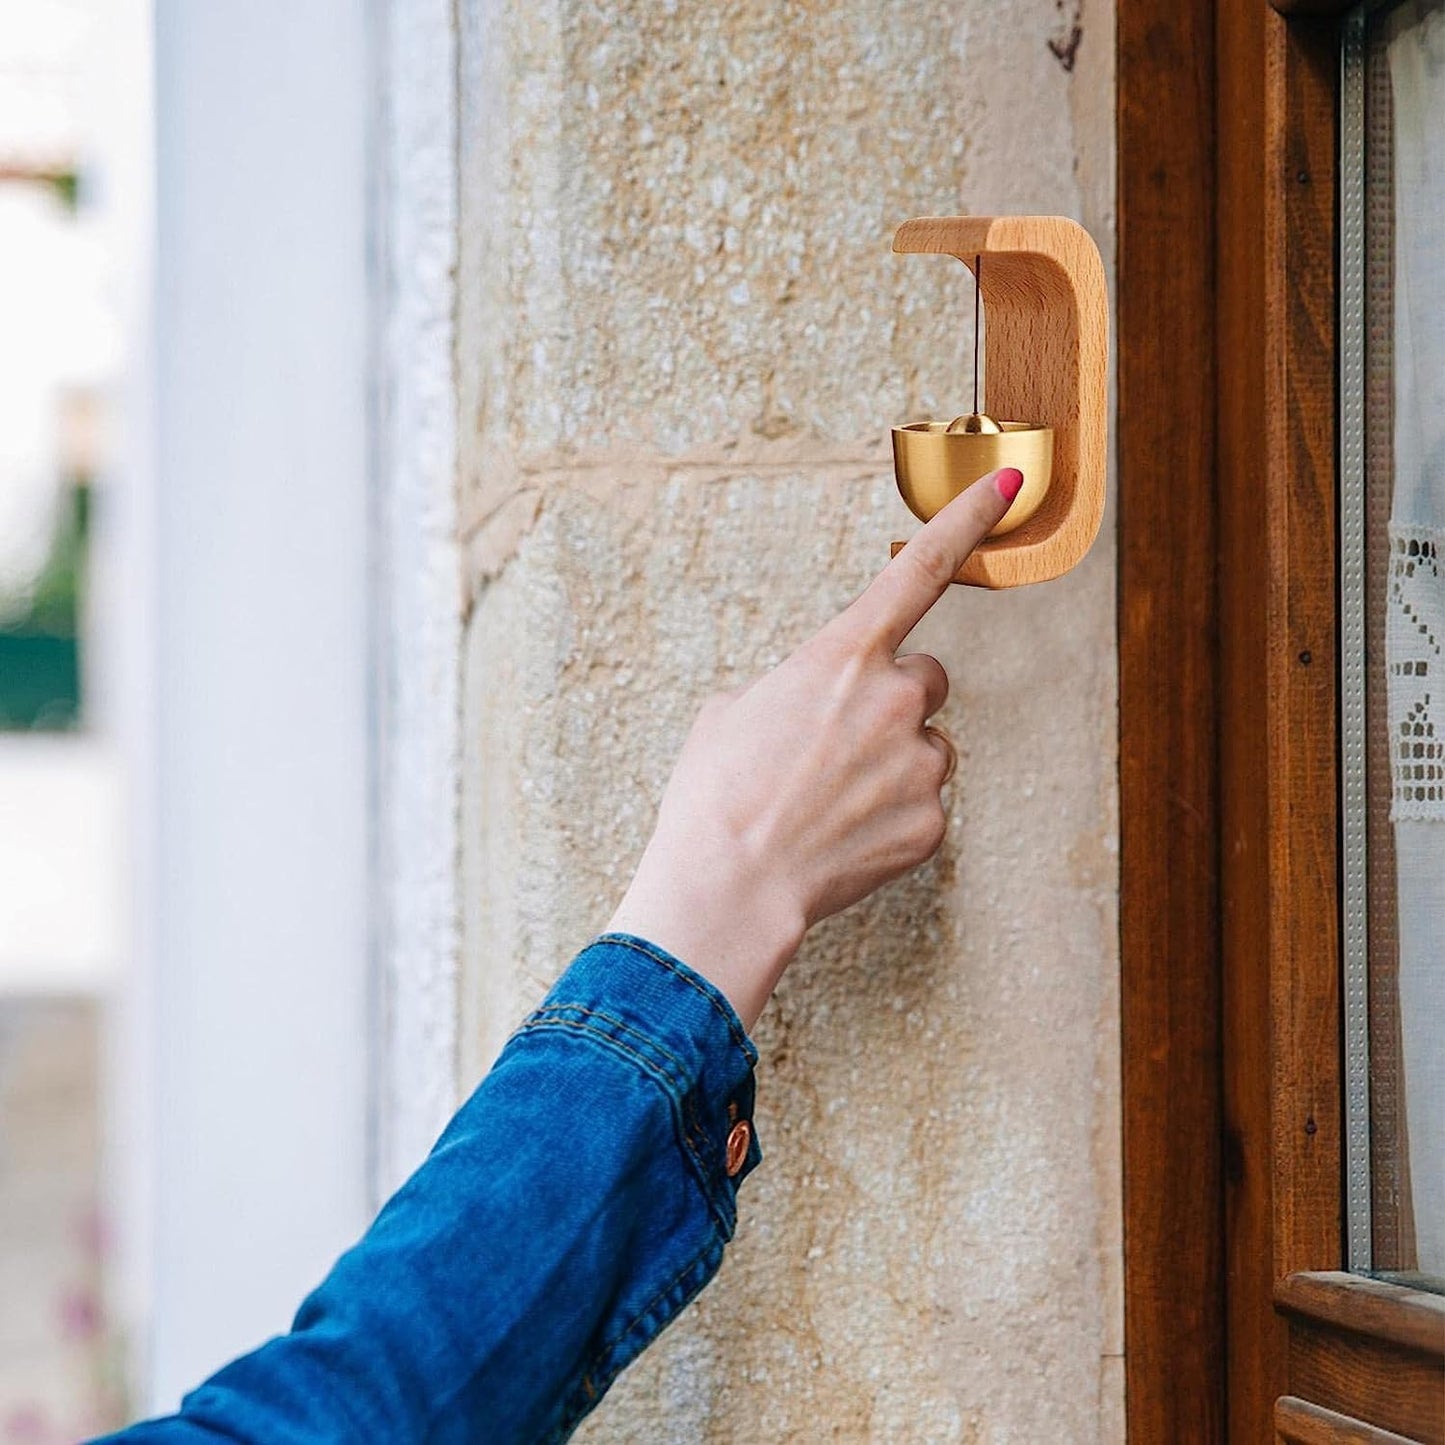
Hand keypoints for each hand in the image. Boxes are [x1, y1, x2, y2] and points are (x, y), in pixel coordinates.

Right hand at [607, 467, 1022, 1029]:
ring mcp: (919, 764)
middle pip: (928, 678)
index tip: (1006, 484)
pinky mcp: (930, 823)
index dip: (967, 520)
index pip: (920, 570)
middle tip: (841, 742)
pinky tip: (845, 834)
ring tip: (832, 799)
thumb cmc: (716, 794)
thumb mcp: (733, 711)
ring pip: (926, 747)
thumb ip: (796, 686)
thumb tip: (820, 704)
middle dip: (895, 700)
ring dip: (893, 762)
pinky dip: (892, 815)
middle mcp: (897, 700)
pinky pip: (923, 803)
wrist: (729, 885)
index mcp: (843, 656)